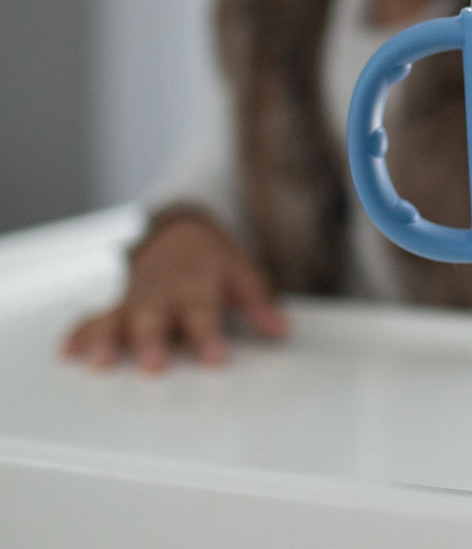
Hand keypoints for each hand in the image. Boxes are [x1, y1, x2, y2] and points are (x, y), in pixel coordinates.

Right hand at [60, 214, 287, 373]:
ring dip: (107, 338)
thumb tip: (280, 329)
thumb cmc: (211, 258)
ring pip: (118, 316)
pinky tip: (68, 351)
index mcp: (195, 282)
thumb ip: (259, 302)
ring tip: (99, 361)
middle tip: (151, 364)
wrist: (181, 231)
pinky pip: (95, 315)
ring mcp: (136, 296)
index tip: (215, 359)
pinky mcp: (118, 303)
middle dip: (150, 340)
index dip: (209, 336)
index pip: (204, 311)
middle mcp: (162, 290)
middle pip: (154, 316)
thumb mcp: (242, 271)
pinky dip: (80, 332)